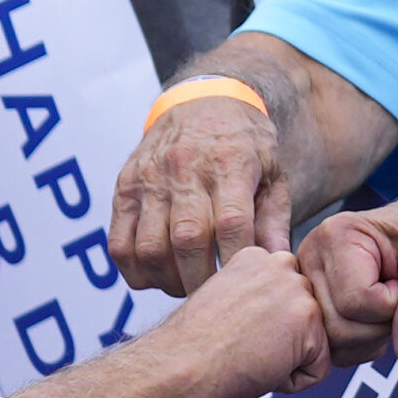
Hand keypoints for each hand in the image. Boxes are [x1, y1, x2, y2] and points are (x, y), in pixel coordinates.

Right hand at [110, 90, 290, 296]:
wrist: (202, 100)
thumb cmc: (244, 144)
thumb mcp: (273, 171)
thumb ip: (275, 218)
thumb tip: (278, 264)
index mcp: (229, 163)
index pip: (231, 223)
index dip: (236, 261)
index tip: (245, 285)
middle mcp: (185, 169)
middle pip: (188, 240)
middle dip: (202, 280)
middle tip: (215, 297)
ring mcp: (149, 178)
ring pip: (150, 247)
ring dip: (168, 280)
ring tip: (186, 286)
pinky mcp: (124, 187)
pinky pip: (119, 243)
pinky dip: (135, 271)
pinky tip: (157, 277)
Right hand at [155, 246, 331, 397]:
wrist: (179, 364)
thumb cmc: (191, 346)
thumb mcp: (227, 303)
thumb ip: (257, 300)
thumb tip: (274, 317)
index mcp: (257, 257)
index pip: (288, 300)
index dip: (265, 329)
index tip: (237, 333)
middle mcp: (280, 264)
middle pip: (305, 319)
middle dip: (282, 343)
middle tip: (243, 346)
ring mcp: (297, 290)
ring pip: (314, 343)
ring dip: (286, 361)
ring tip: (249, 354)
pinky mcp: (308, 319)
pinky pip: (318, 369)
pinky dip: (291, 382)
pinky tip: (260, 367)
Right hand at [297, 188, 397, 370]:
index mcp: (335, 235)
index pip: (356, 301)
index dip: (392, 304)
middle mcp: (311, 258)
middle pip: (338, 327)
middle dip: (381, 324)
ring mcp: (310, 284)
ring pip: (334, 343)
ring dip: (373, 337)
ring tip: (391, 304)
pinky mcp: (317, 305)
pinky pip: (334, 348)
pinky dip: (363, 344)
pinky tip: (378, 318)